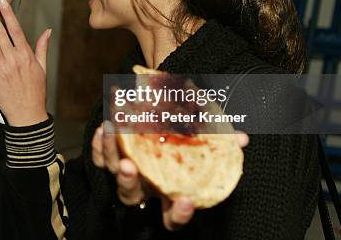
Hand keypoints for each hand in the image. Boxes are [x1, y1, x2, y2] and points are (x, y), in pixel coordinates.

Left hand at [0, 0, 51, 126]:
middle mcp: (13, 59)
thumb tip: (48, 31)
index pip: (15, 29)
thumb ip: (42, 47)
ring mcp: (1, 69)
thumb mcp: (42, 68)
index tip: (2, 1)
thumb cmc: (36, 91)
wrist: (28, 115)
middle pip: (0, 33)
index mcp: (26, 55)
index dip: (8, 14)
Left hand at [91, 123, 248, 230]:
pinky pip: (98, 156)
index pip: (171, 217)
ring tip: (112, 129)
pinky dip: (99, 143)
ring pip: (111, 171)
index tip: (186, 200)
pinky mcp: (108, 158)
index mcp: (167, 194)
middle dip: (128, 181)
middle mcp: (143, 187)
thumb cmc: (185, 140)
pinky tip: (105, 127)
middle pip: (130, 195)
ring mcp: (124, 173)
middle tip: (129, 164)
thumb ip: (221, 144)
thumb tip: (242, 139)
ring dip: (110, 151)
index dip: (178, 214)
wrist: (155, 123)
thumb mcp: (206, 144)